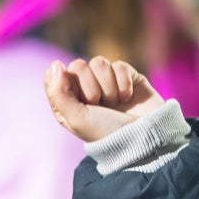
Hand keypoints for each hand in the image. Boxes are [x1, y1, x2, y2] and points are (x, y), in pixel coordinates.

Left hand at [44, 56, 163, 141]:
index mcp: (67, 101)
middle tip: (99, 105)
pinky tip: (127, 98)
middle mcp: (85, 89)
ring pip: (99, 62)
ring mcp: (106, 81)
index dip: (66, 84)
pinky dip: (124, 84)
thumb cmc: (106, 133)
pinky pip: (119, 66)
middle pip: (78, 65)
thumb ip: (58, 93)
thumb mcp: (76, 119)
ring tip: (115, 103)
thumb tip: (55, 65)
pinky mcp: (126, 76)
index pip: (55, 75)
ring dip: (108, 87)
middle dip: (90, 87)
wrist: (143, 136)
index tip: (79, 100)